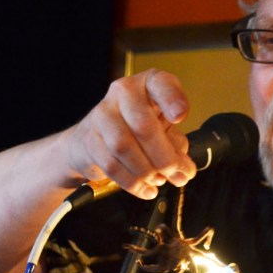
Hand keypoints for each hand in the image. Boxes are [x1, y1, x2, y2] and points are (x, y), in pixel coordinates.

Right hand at [63, 68, 198, 198]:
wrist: (91, 142)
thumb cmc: (135, 132)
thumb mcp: (163, 132)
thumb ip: (176, 147)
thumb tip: (184, 170)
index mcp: (147, 85)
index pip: (160, 83)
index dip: (171, 99)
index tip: (180, 116)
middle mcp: (123, 93)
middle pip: (143, 126)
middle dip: (164, 157)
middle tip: (176, 174)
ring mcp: (102, 114)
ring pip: (125, 147)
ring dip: (147, 171)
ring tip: (159, 182)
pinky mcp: (88, 139)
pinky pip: (111, 164)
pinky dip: (132, 182)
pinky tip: (145, 189)